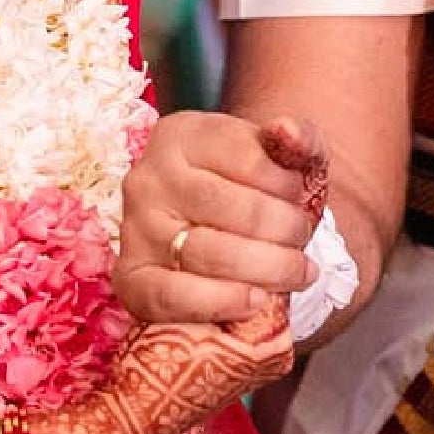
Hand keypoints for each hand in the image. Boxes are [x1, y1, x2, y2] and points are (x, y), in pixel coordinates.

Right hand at [116, 112, 322, 326]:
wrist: (212, 231)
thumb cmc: (250, 190)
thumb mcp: (279, 156)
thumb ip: (299, 139)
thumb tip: (286, 131)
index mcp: (181, 136)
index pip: (247, 158)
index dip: (287, 185)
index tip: (300, 198)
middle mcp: (149, 178)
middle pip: (229, 208)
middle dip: (283, 230)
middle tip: (302, 240)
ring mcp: (136, 229)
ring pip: (207, 253)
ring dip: (266, 269)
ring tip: (295, 272)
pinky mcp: (131, 278)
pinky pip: (172, 296)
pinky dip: (220, 302)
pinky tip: (255, 301)